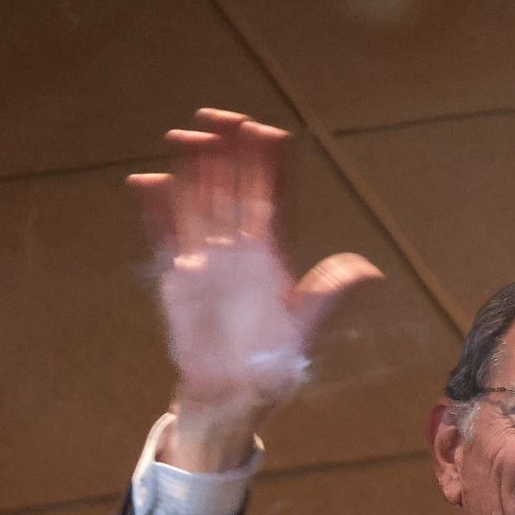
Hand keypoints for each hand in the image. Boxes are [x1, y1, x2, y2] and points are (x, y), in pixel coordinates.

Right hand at [128, 109, 381, 470]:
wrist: (233, 398)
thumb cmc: (274, 368)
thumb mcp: (306, 331)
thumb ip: (327, 296)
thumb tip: (365, 269)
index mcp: (274, 259)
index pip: (272, 201)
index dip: (269, 167)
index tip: (266, 132)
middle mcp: (240, 253)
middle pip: (234, 191)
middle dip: (230, 154)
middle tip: (222, 116)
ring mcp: (206, 262)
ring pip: (199, 203)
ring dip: (194, 170)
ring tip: (187, 134)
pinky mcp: (176, 279)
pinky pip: (164, 237)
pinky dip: (155, 211)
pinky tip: (148, 181)